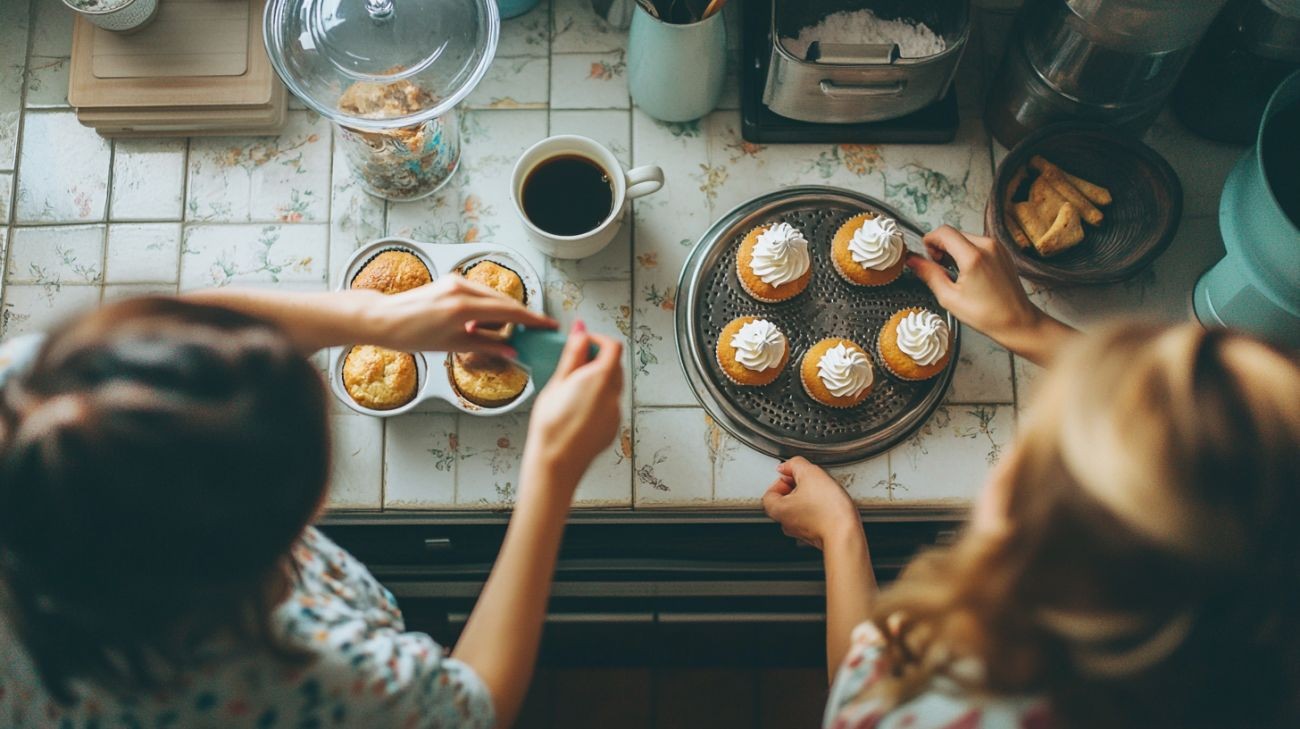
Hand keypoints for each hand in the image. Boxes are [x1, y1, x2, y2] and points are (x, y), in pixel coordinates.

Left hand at [369, 275, 556, 355]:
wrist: (382, 319)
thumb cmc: (411, 336)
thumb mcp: (453, 346)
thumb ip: (487, 345)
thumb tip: (512, 350)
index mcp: (463, 307)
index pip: (509, 311)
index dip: (533, 320)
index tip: (549, 325)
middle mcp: (462, 288)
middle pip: (505, 301)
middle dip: (518, 318)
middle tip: (529, 334)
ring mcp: (456, 281)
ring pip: (493, 297)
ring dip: (500, 315)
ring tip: (492, 335)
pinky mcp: (451, 281)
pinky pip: (479, 294)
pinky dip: (486, 308)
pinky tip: (478, 325)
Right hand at [523, 321, 623, 494]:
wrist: (556, 463)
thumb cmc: (551, 426)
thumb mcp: (557, 383)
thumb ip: (573, 354)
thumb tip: (581, 331)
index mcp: (601, 378)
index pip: (613, 346)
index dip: (599, 340)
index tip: (584, 342)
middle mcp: (614, 395)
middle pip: (615, 366)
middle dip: (598, 360)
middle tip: (574, 366)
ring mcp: (616, 413)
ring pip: (613, 386)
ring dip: (599, 380)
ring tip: (572, 390)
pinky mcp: (613, 428)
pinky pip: (610, 406)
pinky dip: (599, 400)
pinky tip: (578, 409)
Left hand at [762, 457, 860, 550]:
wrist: (847, 535)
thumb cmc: (829, 510)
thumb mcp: (810, 474)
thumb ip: (795, 464)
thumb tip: (787, 466)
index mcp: (777, 510)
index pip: (770, 491)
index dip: (783, 479)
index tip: (795, 475)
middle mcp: (786, 523)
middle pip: (785, 499)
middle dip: (797, 487)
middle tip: (811, 482)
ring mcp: (801, 531)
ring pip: (800, 508)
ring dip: (809, 497)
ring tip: (822, 493)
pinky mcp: (816, 534)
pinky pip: (812, 517)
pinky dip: (819, 508)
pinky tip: (830, 504)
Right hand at [906, 226, 1073, 365]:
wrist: (1017, 321)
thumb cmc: (987, 314)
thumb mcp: (949, 297)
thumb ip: (929, 274)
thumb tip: (913, 261)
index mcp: (973, 256)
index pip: (943, 232)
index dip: (929, 241)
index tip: (927, 255)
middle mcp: (988, 246)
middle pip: (954, 233)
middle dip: (941, 247)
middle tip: (939, 268)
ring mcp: (997, 247)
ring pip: (965, 238)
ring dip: (954, 250)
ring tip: (955, 273)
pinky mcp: (1002, 251)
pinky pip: (978, 244)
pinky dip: (967, 253)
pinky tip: (968, 273)